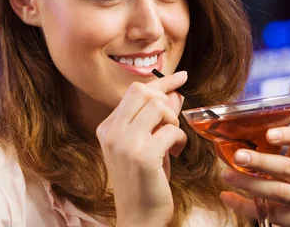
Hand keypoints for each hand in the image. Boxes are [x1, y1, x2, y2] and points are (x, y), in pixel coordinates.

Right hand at [96, 71, 187, 226]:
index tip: (181, 76)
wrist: (138, 216)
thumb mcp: (148, 143)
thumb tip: (174, 93)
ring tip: (172, 141)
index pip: (134, 92)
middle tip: (173, 119)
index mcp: (108, 128)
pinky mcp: (142, 156)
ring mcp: (124, 144)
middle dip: (166, 100)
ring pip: (158, 108)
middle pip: (143, 92)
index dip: (161, 82)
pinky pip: (170, 130)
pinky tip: (175, 154)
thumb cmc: (145, 180)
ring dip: (173, 121)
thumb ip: (157, 118)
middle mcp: (112, 132)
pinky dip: (179, 139)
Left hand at [220, 127, 289, 226]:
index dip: (289, 135)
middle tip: (238, 156)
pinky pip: (269, 212)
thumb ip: (266, 149)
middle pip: (287, 167)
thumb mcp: (285, 159)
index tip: (269, 134)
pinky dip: (244, 204)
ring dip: (249, 183)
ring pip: (279, 191)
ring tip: (226, 175)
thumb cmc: (288, 177)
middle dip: (260, 161)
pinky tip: (228, 196)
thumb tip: (229, 137)